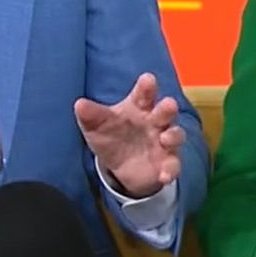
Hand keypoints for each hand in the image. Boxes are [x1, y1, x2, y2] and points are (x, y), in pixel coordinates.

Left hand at [75, 72, 183, 197]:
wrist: (120, 165)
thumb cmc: (111, 135)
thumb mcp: (96, 126)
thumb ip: (90, 115)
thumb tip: (79, 104)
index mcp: (139, 106)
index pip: (144, 93)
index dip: (147, 86)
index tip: (148, 80)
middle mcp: (155, 121)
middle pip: (165, 110)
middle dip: (167, 108)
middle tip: (169, 105)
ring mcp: (164, 141)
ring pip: (176, 135)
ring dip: (173, 136)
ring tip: (165, 139)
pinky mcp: (167, 162)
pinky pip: (173, 165)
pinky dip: (170, 170)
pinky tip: (164, 176)